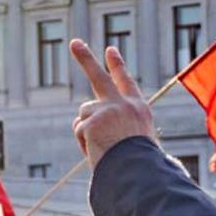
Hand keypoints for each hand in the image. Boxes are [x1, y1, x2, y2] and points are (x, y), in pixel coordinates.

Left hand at [70, 43, 155, 170]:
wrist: (138, 172)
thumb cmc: (141, 165)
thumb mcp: (137, 141)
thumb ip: (118, 127)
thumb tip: (89, 126)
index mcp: (139, 109)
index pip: (125, 82)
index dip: (117, 66)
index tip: (110, 50)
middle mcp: (123, 104)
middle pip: (99, 77)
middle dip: (86, 58)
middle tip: (74, 43)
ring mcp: (107, 110)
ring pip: (84, 115)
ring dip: (87, 131)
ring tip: (104, 147)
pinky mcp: (92, 120)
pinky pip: (79, 130)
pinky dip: (84, 143)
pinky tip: (98, 151)